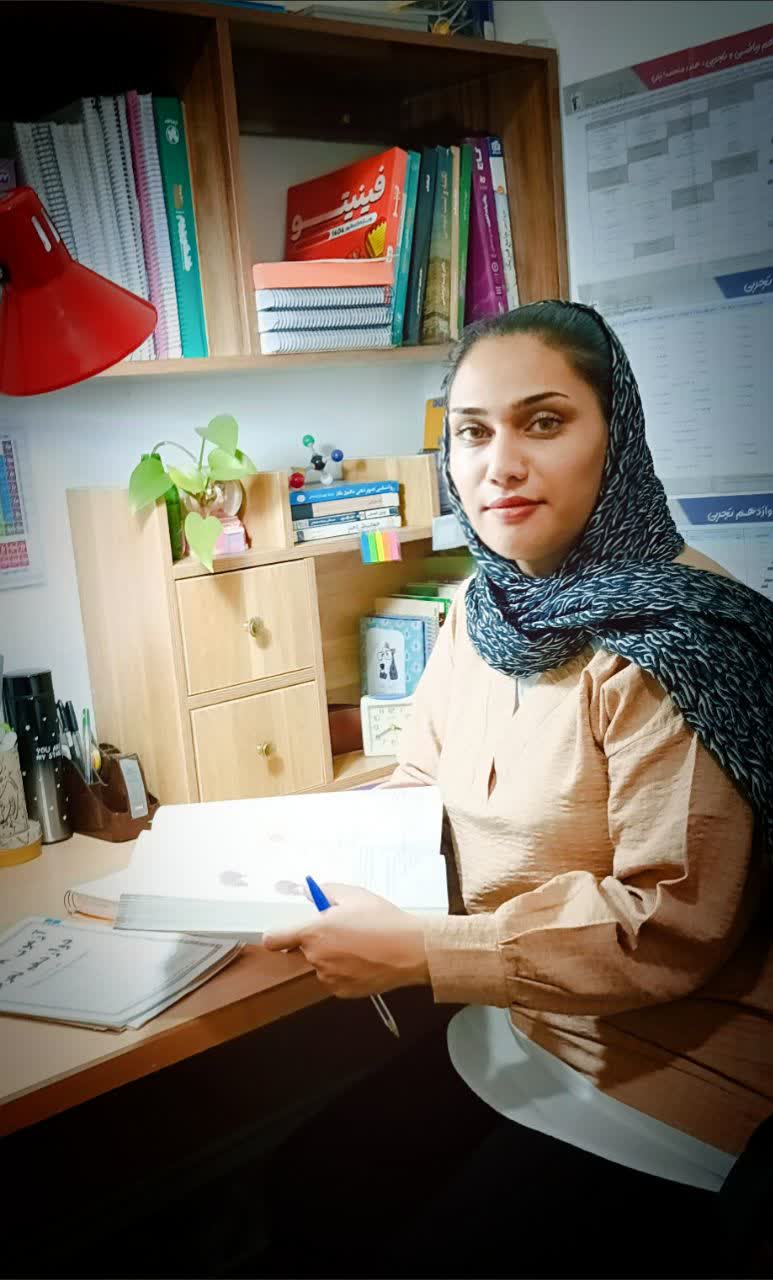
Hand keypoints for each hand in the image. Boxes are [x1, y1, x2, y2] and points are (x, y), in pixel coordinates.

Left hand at [262, 883, 429, 997]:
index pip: (274, 939)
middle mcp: (316, 957)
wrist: (411, 950)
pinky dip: (344, 971)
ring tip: (359, 945)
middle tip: (342, 930)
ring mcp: (328, 977)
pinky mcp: (342, 991)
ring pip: (320, 965)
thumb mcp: (354, 895)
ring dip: (331, 957)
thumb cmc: (384, 921)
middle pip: (303, 950)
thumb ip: (326, 892)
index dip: (276, 936)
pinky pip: (334, 979)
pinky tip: (363, 960)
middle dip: (317, 940)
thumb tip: (312, 893)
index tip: (281, 934)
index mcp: (313, 932)